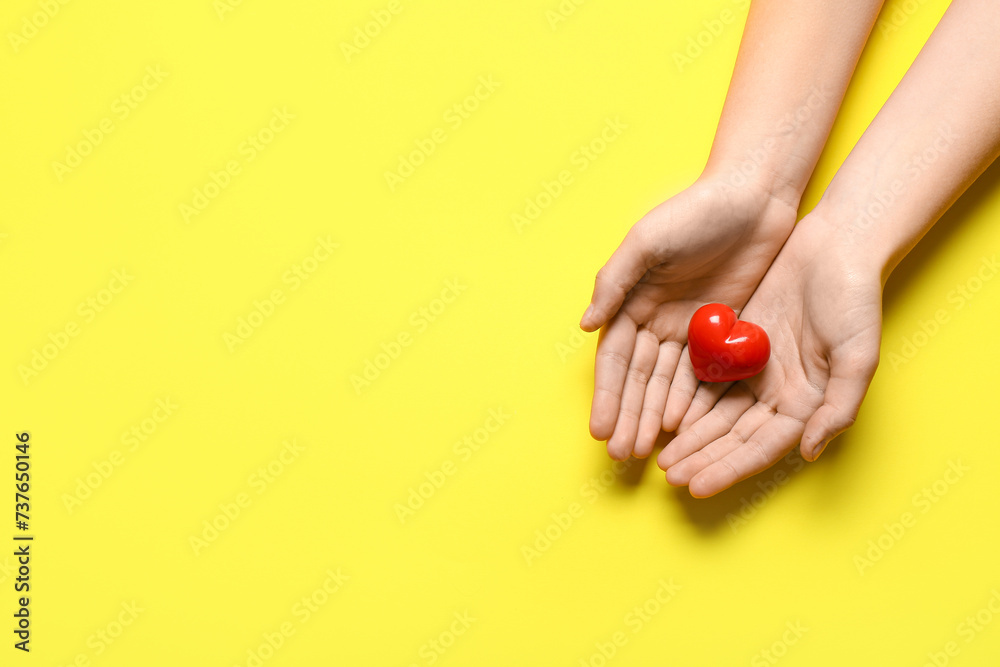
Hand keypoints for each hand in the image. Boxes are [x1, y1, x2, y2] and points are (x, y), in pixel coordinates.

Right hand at [581, 176, 796, 459]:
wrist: (755, 195)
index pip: (615, 359)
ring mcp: (690, 329)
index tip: (601, 430)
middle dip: (628, 416)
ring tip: (647, 452)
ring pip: (668, 384)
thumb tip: (585, 325)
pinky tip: (684, 428)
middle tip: (621, 455)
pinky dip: (692, 402)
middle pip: (638, 380)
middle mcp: (656, 320)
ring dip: (654, 417)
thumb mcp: (647, 240)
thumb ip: (615, 282)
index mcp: (632, 300)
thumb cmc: (695, 211)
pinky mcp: (723, 332)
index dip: (607, 395)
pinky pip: (705, 375)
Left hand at [656, 215, 882, 495]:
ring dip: (689, 437)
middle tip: (667, 477)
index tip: (695, 487)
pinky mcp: (738, 344)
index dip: (728, 468)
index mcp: (807, 403)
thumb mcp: (857, 356)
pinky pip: (707, 378)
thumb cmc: (855, 300)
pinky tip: (662, 414)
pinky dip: (687, 399)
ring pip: (715, 413)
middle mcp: (779, 393)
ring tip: (660, 458)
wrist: (837, 247)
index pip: (760, 448)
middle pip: (732, 436)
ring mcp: (756, 370)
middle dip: (701, 459)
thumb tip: (810, 452)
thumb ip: (838, 407)